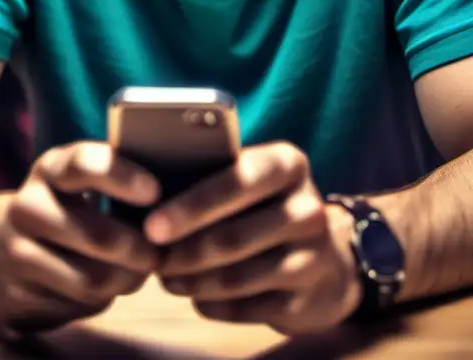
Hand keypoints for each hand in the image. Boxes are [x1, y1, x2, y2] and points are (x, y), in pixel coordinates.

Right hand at [0, 142, 160, 332]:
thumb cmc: (55, 204)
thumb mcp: (72, 178)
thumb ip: (111, 178)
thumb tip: (168, 200)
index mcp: (47, 170)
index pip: (83, 165)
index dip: (121, 176)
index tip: (154, 191)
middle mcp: (24, 209)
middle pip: (98, 237)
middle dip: (140, 249)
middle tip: (158, 252)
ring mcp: (15, 258)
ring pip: (93, 281)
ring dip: (126, 280)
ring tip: (137, 271)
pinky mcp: (15, 302)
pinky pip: (76, 309)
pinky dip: (100, 301)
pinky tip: (101, 285)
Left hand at [149, 142, 360, 333]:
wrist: (325, 259)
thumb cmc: (263, 206)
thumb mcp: (250, 178)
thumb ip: (210, 176)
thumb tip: (146, 196)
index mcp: (288, 164)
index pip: (238, 180)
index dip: (192, 206)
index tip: (151, 226)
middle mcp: (308, 208)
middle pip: (234, 236)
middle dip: (185, 251)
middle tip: (153, 258)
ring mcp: (314, 257)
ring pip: (238, 277)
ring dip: (194, 281)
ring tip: (166, 278)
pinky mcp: (309, 300)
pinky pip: (249, 307)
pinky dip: (214, 304)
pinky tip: (196, 296)